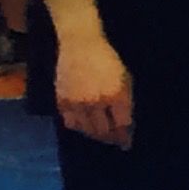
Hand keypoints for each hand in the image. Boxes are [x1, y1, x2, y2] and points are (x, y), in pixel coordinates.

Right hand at [57, 32, 132, 147]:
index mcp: (116, 96)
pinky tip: (83, 126)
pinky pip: (70, 122)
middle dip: (110, 138)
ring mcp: (77, 103)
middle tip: (113, 140)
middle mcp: (96, 103)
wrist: (81, 46)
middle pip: (103, 131)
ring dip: (94, 135)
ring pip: (86, 130)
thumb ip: (126, 101)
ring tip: (100, 134)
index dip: (125, 137)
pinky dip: (78, 128)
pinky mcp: (62, 101)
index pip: (122, 125)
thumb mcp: (125, 78)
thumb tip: (126, 122)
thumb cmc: (108, 60)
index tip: (126, 143)